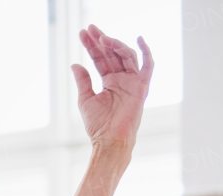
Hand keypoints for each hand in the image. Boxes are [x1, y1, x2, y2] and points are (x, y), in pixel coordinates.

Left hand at [71, 26, 152, 151]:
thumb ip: (83, 81)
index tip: (83, 33)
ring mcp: (133, 81)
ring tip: (102, 38)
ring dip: (115, 45)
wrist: (110, 139)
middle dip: (101, 40)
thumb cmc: (98, 124)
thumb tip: (75, 64)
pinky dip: (146, 52)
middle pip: (112, 54)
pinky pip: (148, 66)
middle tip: (90, 29)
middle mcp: (122, 79)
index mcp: (110, 81)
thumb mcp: (86, 100)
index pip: (100, 58)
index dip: (92, 46)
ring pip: (126, 55)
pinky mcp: (142, 86)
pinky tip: (138, 39)